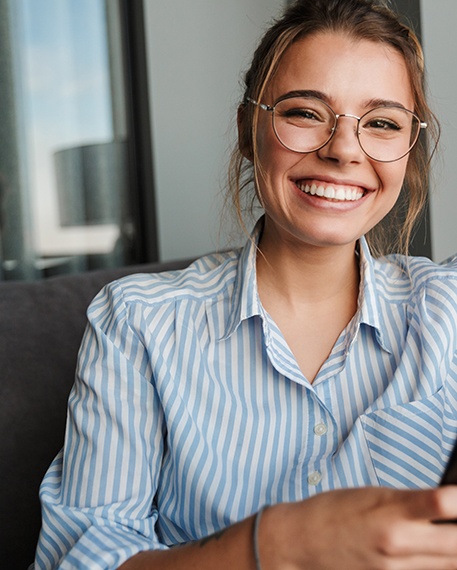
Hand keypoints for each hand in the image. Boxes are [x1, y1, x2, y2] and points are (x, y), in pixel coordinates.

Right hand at [261, 486, 456, 569]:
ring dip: (456, 547)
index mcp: (390, 511)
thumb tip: (447, 504)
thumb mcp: (373, 494)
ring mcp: (396, 568)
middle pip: (456, 543)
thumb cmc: (333, 510)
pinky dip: (442, 563)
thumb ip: (411, 502)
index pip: (441, 504)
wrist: (303, 540)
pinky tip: (440, 552)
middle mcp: (397, 542)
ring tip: (451, 534)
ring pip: (450, 563)